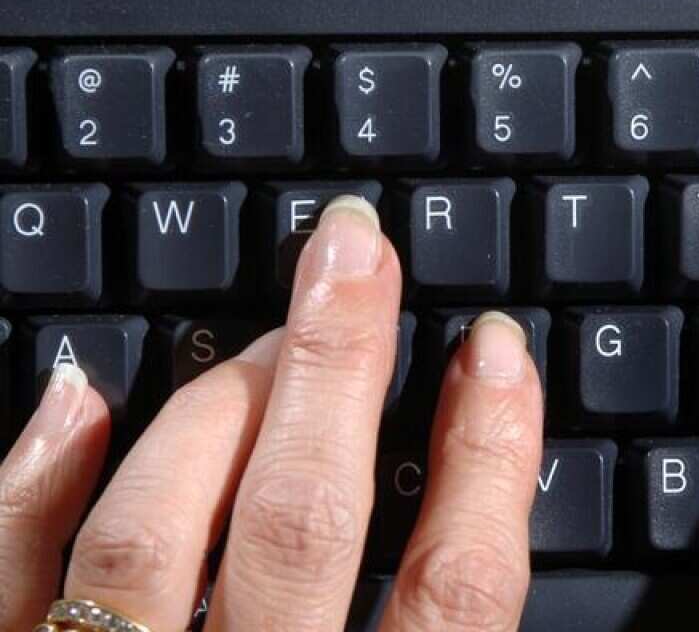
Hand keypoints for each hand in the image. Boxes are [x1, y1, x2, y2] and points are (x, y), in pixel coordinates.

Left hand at [0, 196, 544, 631]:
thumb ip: (443, 630)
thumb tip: (479, 518)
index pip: (454, 590)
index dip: (489, 458)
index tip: (498, 355)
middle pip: (302, 524)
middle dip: (339, 368)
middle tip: (357, 256)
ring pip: (153, 536)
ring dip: (213, 412)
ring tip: (263, 343)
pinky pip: (10, 579)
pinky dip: (35, 482)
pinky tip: (79, 397)